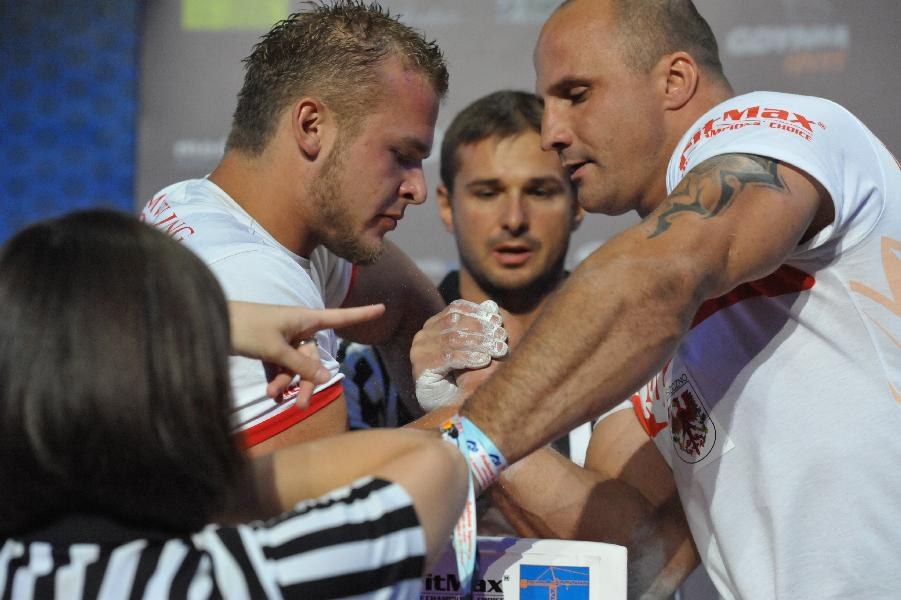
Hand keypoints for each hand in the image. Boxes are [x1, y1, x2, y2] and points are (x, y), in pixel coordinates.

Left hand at [228, 301, 385, 401]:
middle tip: (301, 406)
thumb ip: (300, 365)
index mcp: (303, 318)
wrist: (210, 322)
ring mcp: (282, 338)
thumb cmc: (245, 328)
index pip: (339, 316)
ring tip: (274, 398)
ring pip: (295, 366)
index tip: (382, 307)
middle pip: (313, 357)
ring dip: (287, 383)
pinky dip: (276, 380)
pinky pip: (280, 367)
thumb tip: (325, 378)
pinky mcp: (267, 348)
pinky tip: (269, 394)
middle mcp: (296, 327)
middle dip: (307, 381)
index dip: (361, 313)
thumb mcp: (275, 349)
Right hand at [412, 299, 507, 410]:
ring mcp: (419, 351)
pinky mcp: (421, 368)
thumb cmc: (465, 376)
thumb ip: (482, 326)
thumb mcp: (476, 348)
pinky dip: (469, 357)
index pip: (456, 309)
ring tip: (499, 350)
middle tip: (503, 337)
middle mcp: (423, 335)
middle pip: (456, 322)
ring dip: (480, 343)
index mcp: (434, 325)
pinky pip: (448, 357)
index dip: (478, 312)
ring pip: (453, 338)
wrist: (448, 409)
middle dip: (483, 328)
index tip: (498, 320)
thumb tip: (491, 305)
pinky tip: (485, 361)